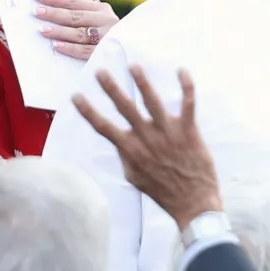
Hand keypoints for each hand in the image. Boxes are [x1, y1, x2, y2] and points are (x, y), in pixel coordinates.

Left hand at [37, 0, 118, 61]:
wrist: (131, 51)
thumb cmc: (104, 35)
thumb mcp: (96, 20)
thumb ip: (79, 15)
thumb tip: (49, 9)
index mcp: (102, 9)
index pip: (74, 1)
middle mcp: (106, 20)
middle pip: (76, 16)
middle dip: (55, 13)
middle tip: (37, 12)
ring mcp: (108, 37)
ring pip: (80, 33)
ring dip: (60, 31)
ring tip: (43, 30)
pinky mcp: (106, 53)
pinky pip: (85, 50)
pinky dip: (70, 48)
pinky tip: (56, 46)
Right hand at [73, 65, 221, 229]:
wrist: (193, 203)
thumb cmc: (163, 192)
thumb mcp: (135, 178)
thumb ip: (126, 157)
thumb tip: (120, 141)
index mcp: (131, 150)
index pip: (104, 127)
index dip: (88, 111)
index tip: (76, 95)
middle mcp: (147, 139)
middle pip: (125, 109)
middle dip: (112, 89)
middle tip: (101, 71)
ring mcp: (168, 133)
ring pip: (153, 102)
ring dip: (142, 82)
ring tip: (134, 66)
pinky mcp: (189, 131)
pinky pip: (188, 104)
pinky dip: (186, 87)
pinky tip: (182, 71)